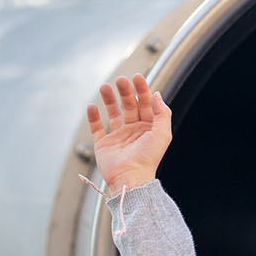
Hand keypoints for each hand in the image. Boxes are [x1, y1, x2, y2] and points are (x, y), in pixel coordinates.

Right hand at [87, 74, 171, 192]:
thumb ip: (163, 113)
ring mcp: (118, 137)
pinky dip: (93, 117)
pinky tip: (92, 107)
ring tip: (104, 87)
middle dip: (125, 91)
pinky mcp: (104, 145)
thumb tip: (157, 94)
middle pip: (129, 105)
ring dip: (109, 99)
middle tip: (120, 80)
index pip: (145, 104)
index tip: (137, 77)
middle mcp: (134, 131)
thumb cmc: (148, 159)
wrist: (130, 178)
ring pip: (113, 113)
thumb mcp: (163, 134)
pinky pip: (97, 128)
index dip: (142, 89)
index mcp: (148, 128)